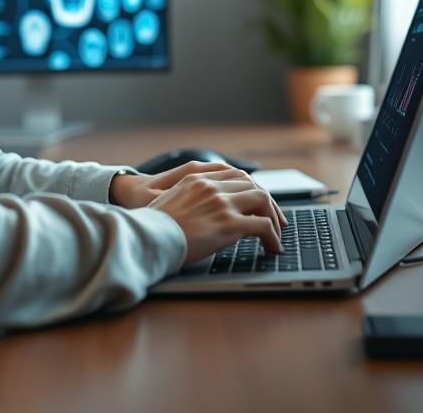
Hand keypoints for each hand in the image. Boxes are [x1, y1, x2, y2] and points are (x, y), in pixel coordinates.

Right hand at [146, 170, 287, 263]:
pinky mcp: (229, 224)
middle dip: (268, 202)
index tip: (258, 202)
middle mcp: (211, 187)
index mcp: (196, 179)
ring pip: (263, 200)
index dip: (251, 188)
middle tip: (276, 219)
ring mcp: (222, 204)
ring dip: (274, 217)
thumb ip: (187, 200)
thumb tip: (198, 213)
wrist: (145, 239)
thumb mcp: (167, 202)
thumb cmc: (150, 229)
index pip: (235, 175)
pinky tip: (273, 248)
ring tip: (277, 234)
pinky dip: (273, 237)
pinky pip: (263, 226)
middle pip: (252, 184)